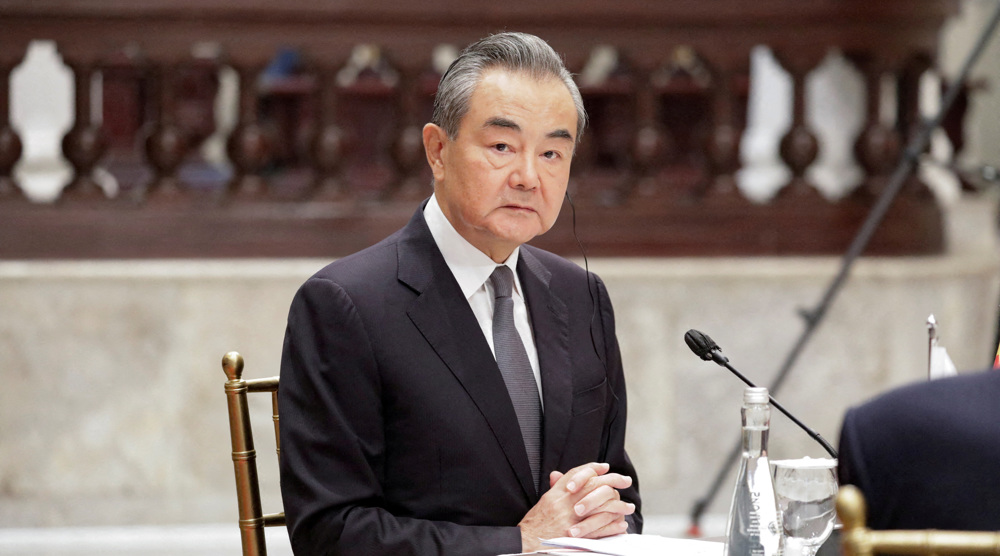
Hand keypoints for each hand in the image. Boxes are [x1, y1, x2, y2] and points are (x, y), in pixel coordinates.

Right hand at [517, 462, 635, 551]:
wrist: (527, 542)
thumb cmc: (536, 523)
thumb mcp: (545, 501)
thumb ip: (556, 487)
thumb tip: (559, 474)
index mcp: (556, 493)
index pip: (577, 474)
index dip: (593, 468)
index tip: (607, 467)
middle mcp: (564, 503)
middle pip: (593, 485)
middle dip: (613, 480)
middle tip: (626, 480)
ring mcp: (570, 519)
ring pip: (601, 506)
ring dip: (618, 505)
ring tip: (629, 506)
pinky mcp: (576, 536)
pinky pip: (600, 529)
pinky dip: (612, 526)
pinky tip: (621, 524)